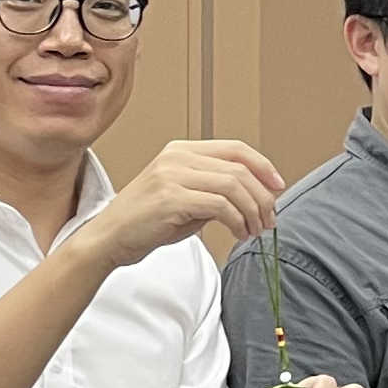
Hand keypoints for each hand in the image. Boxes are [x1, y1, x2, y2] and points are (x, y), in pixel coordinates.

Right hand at [79, 139, 283, 268]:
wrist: (109, 238)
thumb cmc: (148, 222)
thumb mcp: (187, 198)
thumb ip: (217, 190)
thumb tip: (259, 196)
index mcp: (181, 150)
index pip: (236, 149)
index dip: (263, 166)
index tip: (278, 187)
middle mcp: (177, 157)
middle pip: (240, 168)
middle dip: (263, 196)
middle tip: (270, 220)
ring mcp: (172, 175)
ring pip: (234, 186)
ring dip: (253, 211)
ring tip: (255, 230)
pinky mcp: (170, 198)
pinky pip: (220, 205)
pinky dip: (238, 221)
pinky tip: (238, 233)